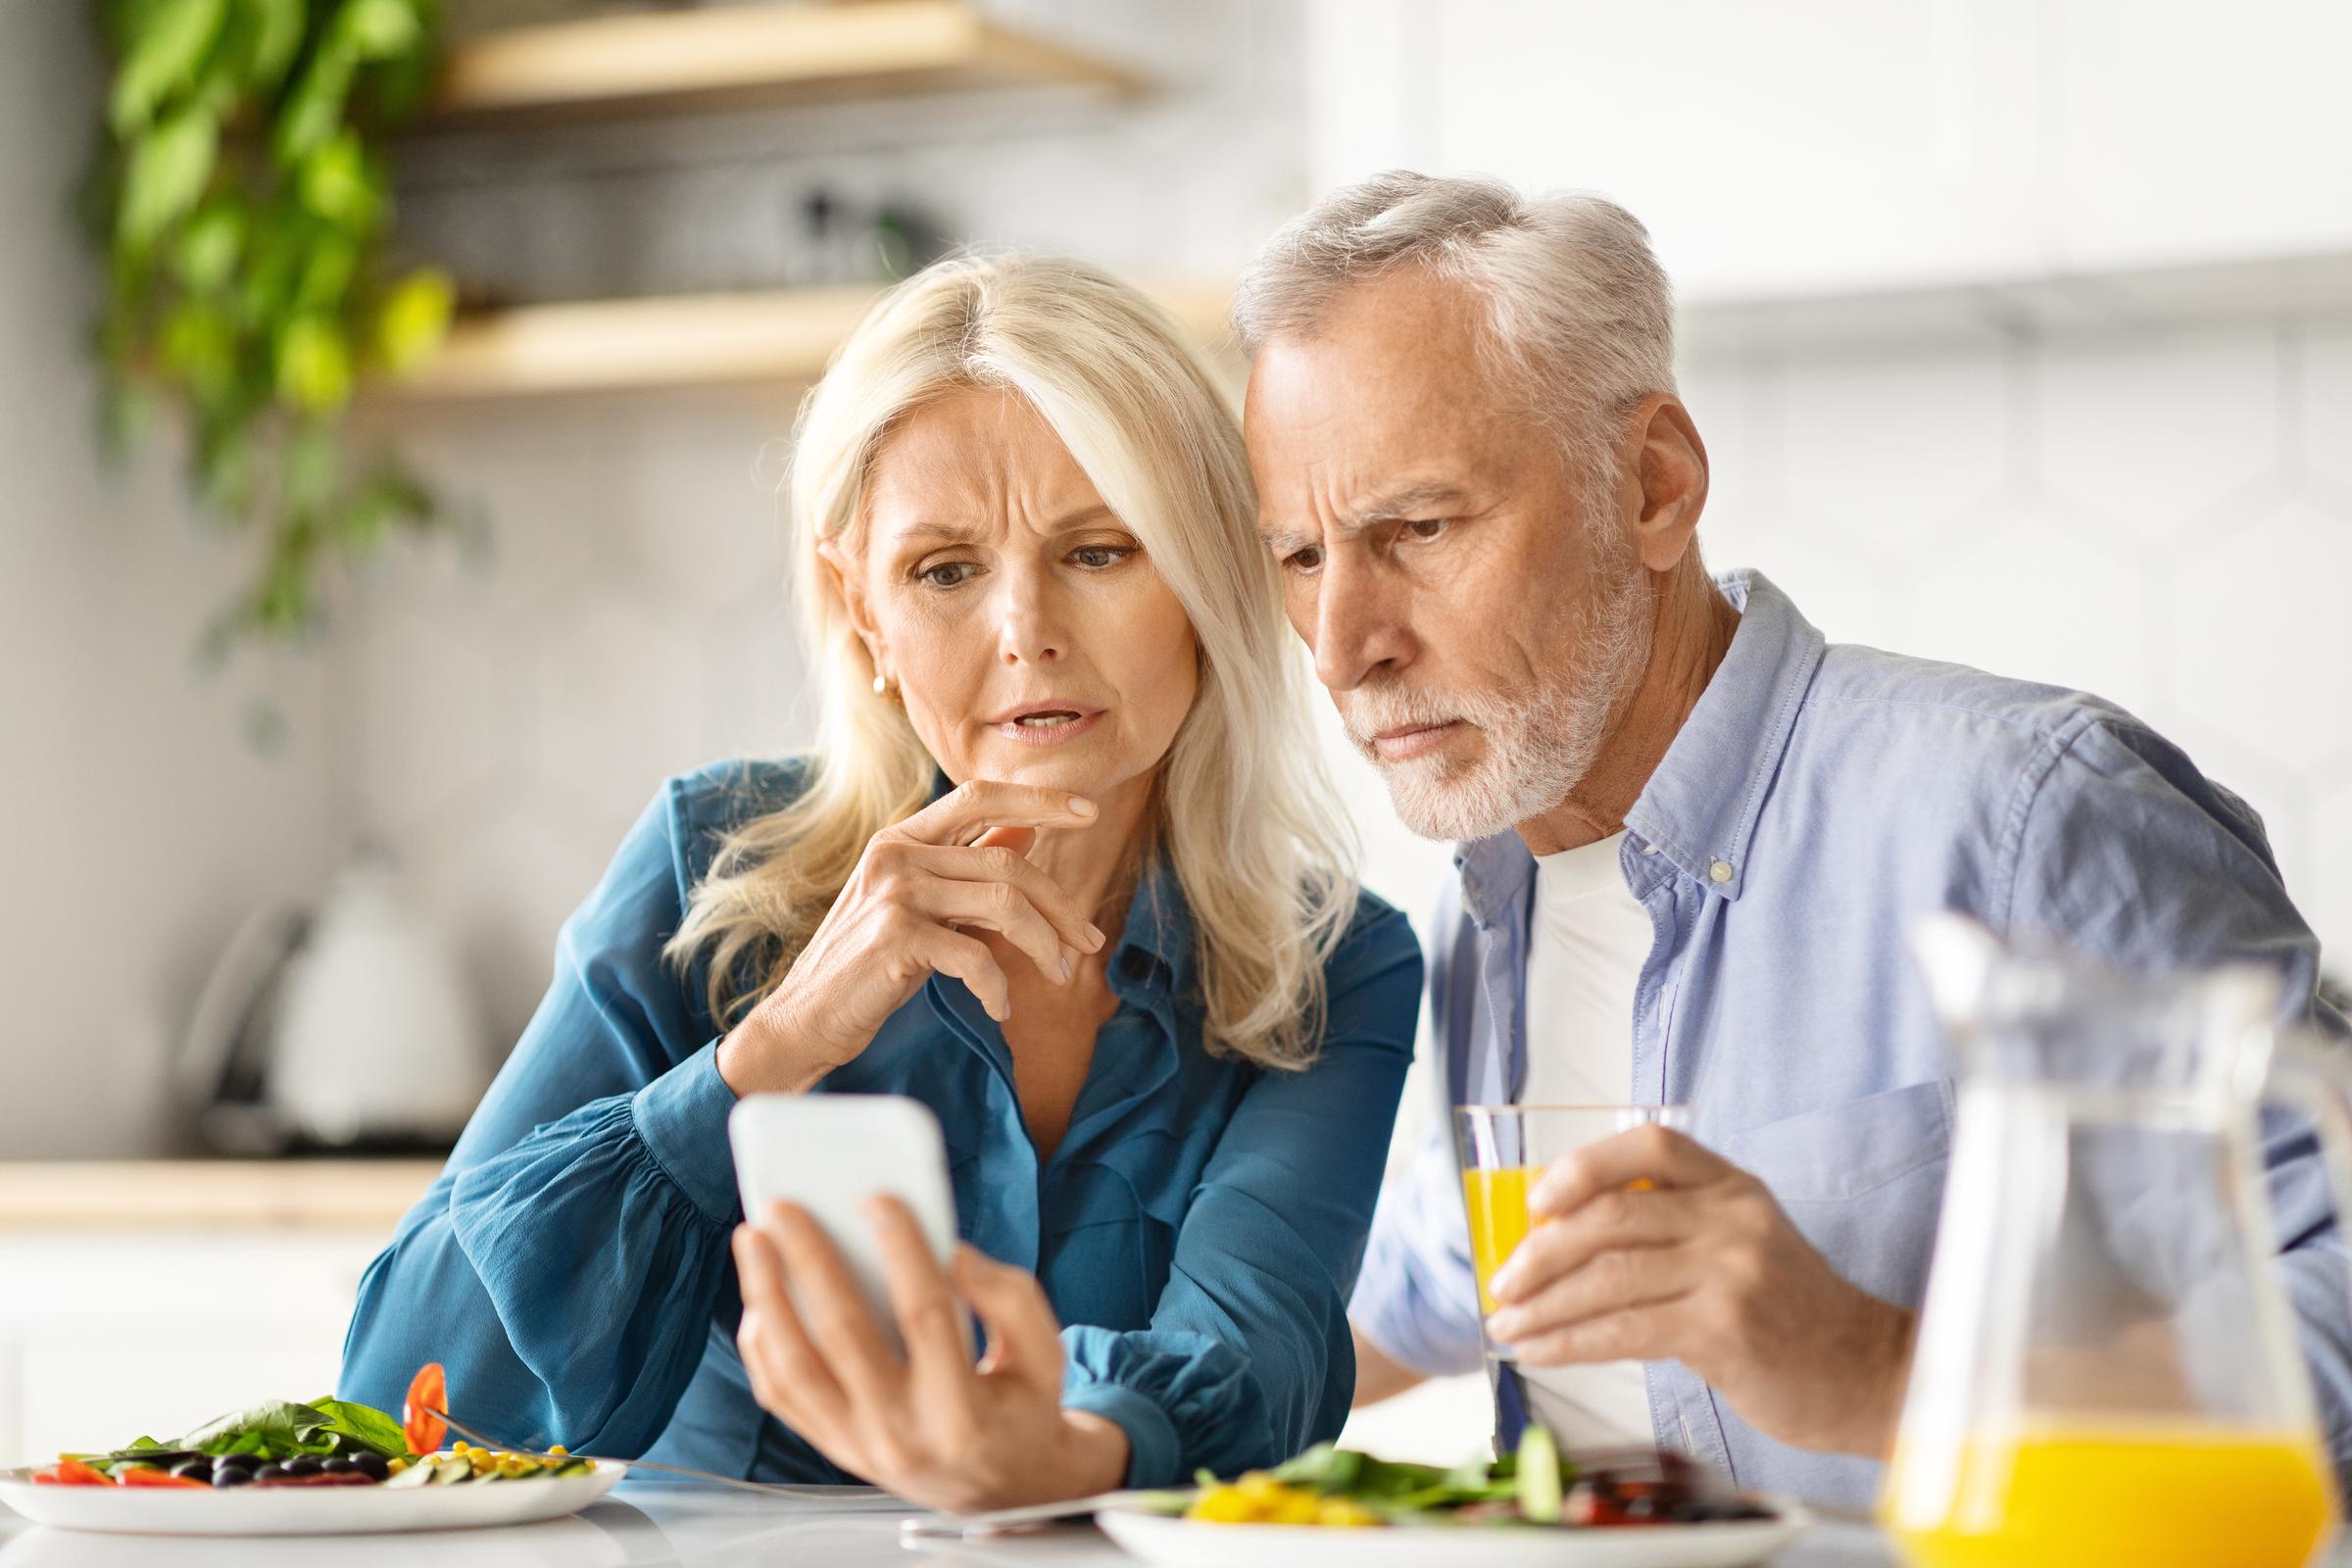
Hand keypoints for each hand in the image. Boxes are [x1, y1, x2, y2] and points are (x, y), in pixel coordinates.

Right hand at [717, 780, 1107, 1094]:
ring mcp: (893, 892)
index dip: (1037, 798)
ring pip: (1004, 903)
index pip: (979, 796)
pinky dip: (998, 987)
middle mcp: (895, 853)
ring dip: (1043, 946)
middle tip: (1088, 942)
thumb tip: (1029, 829)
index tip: (1088, 811)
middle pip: (1008, 861)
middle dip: (1060, 905)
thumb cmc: (870, 964)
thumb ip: (969, 866)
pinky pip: (976, 955)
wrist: (806, 1018)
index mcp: (903, 839)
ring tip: (1057, 977)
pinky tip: (1000, 1008)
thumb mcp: (923, 906)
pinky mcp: (894, 936)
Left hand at [732, 1197, 1130, 1511]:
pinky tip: (760, 1294)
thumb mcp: (1044, 1354)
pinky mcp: (832, 1446)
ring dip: (766, 1296)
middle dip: (809, 1261)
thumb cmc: (1021, 1404)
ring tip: (753, 1240)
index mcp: (962, 1412)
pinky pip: (780, 1393)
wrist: (1001, 1489)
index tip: (877, 1197)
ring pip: (794, 1366)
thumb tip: (952, 1252)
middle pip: (844, 1335)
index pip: (925, 1315)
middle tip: (783, 1205)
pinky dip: (762, 1341)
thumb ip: (1009, 1298)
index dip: (904, 1251)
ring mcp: (858, 1446)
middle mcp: (902, 1434)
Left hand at [1483, 1122, 1915, 1457]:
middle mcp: (1733, 1218)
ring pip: (1610, 1276)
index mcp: (1733, 1186)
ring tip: (1507, 1324)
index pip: (1650, 1143)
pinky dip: (1571, 1341)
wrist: (1867, 1375)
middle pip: (1613, 1214)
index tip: (1538, 1199)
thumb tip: (1561, 1243)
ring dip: (1545, 1303)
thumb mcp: (1741, 1247)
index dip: (1584, 1165)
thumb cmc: (1789, 1316)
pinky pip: (1624, 1329)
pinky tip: (1542, 1351)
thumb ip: (1671, 1232)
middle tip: (1502, 1282)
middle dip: (1542, 1251)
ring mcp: (1732, 1271)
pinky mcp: (1725, 1328)